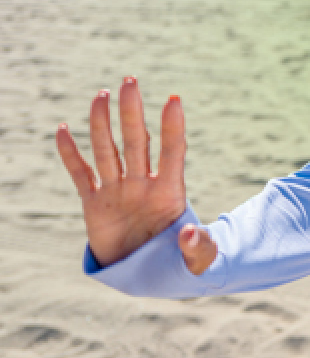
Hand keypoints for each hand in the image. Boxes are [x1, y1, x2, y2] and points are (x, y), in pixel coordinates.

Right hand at [55, 77, 217, 274]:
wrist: (149, 275)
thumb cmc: (180, 266)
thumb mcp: (198, 262)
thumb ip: (198, 248)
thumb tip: (188, 233)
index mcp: (170, 193)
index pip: (173, 152)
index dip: (173, 127)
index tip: (174, 99)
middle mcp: (142, 185)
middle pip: (136, 142)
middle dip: (132, 113)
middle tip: (130, 81)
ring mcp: (118, 191)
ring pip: (107, 151)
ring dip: (102, 124)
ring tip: (101, 95)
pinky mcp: (95, 204)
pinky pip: (80, 174)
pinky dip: (70, 154)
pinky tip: (64, 130)